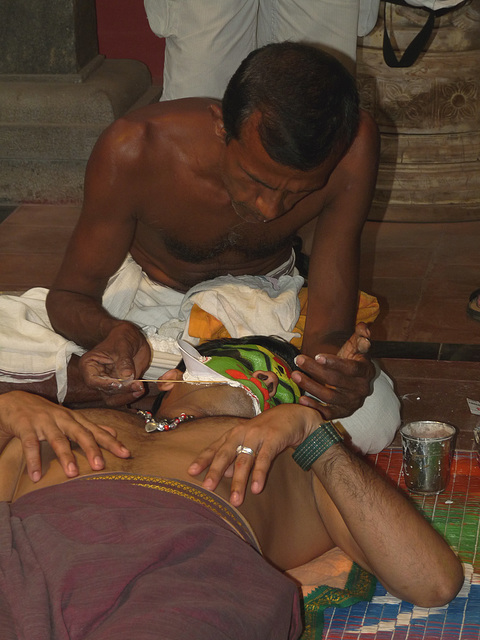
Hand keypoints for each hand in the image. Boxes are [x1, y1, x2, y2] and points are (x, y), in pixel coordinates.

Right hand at [0, 391, 130, 481]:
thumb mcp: (70, 418)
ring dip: (65, 456)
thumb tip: (114, 433)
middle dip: (91, 449)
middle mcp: (63, 419)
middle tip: (100, 466)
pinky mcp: (26, 426)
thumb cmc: (47, 413)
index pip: (96, 431)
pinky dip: (34, 460)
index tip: (126, 454)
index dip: (112, 442)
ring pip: (57, 439)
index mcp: (75, 419)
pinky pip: (30, 444)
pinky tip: (36, 476)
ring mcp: (44, 422)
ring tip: (72, 474)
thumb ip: (91, 427)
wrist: (15, 401)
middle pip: (81, 433)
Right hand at [79, 323, 151, 405]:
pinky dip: (132, 395)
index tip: (119, 383)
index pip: (93, 381)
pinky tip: (141, 389)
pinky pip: (124, 396)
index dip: (105, 385)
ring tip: (141, 387)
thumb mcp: (123, 345)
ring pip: (114, 398)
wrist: (131, 338)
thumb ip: (124, 361)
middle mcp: (96, 377)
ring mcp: (108, 383)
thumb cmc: (122, 337)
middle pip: (105, 392)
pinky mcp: (120, 387)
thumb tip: (126, 376)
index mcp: (89, 365)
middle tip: (138, 385)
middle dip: (122, 391)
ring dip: (128, 396)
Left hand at [188, 404, 319, 506]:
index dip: (203, 459)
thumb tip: (223, 474)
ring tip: (236, 501)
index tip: (191, 472)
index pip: (215, 447)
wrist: (292, 416)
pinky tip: (256, 489)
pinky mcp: (273, 439)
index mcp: (233, 434)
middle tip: (208, 488)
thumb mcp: (248, 442)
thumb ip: (235, 457)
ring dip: (239, 481)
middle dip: (216, 471)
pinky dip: (259, 474)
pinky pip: (265, 459)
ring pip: (245, 460)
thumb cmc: (266, 432)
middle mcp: (242, 433)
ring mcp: (257, 435)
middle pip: (225, 453)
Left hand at [292, 323, 374, 419]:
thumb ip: (360, 334)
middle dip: (315, 370)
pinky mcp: (343, 412)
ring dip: (311, 386)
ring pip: (330, 397)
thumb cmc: (352, 358)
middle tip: (298, 360)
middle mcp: (361, 389)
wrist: (352, 377)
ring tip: (295, 375)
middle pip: (336, 381)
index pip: (351, 368)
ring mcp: (352, 402)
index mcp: (366, 371)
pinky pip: (328, 413)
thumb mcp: (356, 345)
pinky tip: (301, 399)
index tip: (317, 355)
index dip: (334, 363)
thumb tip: (363, 328)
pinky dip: (315, 407)